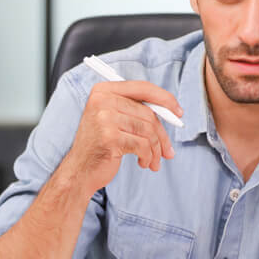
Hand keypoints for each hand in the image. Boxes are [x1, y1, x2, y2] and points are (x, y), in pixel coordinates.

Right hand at [62, 80, 181, 194]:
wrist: (80, 170)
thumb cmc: (100, 145)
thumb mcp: (113, 119)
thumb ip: (135, 109)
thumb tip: (172, 111)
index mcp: (103, 91)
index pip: (142, 88)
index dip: (164, 98)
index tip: (178, 112)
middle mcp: (102, 101)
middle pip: (148, 113)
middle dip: (162, 135)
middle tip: (167, 151)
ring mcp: (105, 118)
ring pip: (148, 131)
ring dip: (155, 149)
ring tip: (153, 160)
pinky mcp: (110, 137)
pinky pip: (143, 145)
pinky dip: (148, 157)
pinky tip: (143, 163)